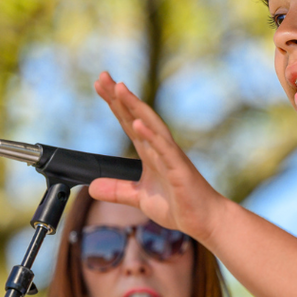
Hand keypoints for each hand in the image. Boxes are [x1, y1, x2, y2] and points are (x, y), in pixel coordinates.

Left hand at [89, 71, 227, 242]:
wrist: (205, 219)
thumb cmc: (179, 205)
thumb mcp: (140, 198)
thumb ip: (117, 190)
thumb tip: (92, 188)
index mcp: (150, 152)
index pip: (128, 122)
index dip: (114, 104)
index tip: (99, 85)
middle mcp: (159, 148)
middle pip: (136, 116)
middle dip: (119, 97)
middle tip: (102, 77)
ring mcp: (170, 156)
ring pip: (151, 125)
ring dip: (135, 106)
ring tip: (119, 88)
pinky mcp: (179, 169)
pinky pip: (164, 149)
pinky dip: (151, 135)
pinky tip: (137, 124)